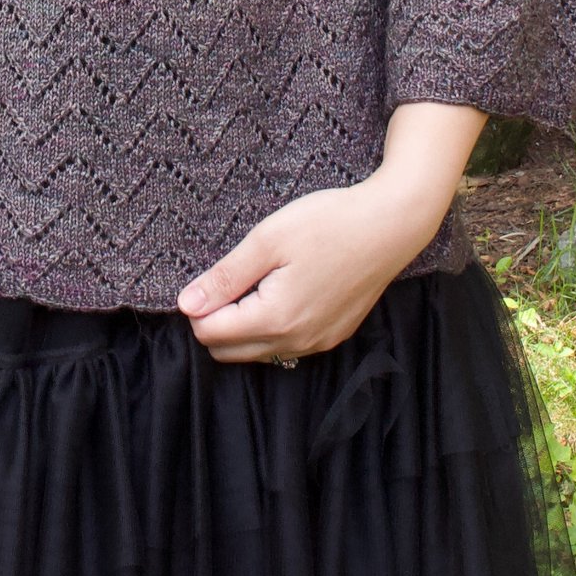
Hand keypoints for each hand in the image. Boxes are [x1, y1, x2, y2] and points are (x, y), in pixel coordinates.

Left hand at [174, 175, 444, 363]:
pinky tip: (282, 288)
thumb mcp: (267, 240)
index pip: (210, 335)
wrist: (390, 225)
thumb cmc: (327, 224)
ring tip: (257, 279)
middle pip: (229, 352)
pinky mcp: (334, 335)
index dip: (198, 306)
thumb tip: (185, 305)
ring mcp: (319, 343)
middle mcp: (296, 342)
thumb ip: (225, 277)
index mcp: (275, 319)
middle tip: (229, 277)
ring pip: (259, 351)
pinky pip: (287, 345)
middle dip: (216, 320)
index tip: (209, 275)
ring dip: (244, 325)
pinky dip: (272, 326)